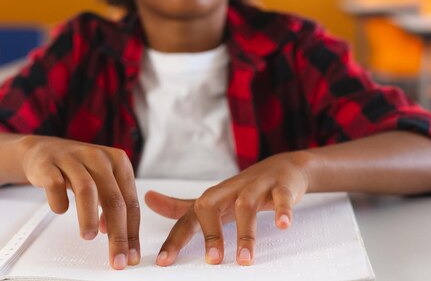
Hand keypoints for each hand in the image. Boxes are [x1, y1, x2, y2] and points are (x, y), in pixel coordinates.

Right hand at [20, 136, 139, 269]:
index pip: (131, 201)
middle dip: (118, 234)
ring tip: (89, 236)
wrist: (44, 151)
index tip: (131, 255)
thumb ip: (112, 205)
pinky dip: (59, 203)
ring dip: (89, 218)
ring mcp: (73, 159)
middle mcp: (98, 157)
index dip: (132, 232)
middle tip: (116, 257)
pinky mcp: (49, 164)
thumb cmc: (78, 169)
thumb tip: (116, 232)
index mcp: (118, 161)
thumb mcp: (102, 182)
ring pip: (87, 189)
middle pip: (114, 199)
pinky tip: (61, 209)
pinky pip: (55, 185)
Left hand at [144, 152, 309, 265]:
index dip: (175, 240)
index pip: (188, 219)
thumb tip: (148, 199)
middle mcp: (230, 190)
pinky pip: (281, 197)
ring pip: (245, 205)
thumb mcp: (213, 199)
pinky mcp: (281, 186)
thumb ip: (181, 206)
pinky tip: (283, 225)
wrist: (283, 168)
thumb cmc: (242, 190)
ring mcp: (255, 187)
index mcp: (212, 198)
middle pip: (209, 204)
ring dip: (246, 233)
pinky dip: (282, 210)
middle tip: (213, 261)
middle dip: (210, 232)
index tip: (164, 263)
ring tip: (245, 259)